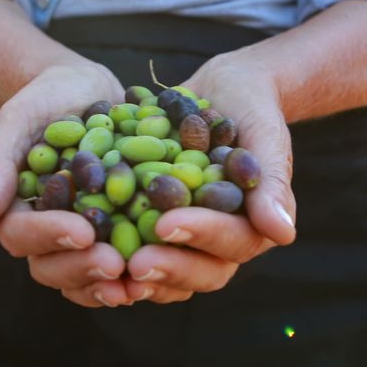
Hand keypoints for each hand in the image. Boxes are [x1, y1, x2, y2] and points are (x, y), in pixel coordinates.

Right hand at [0, 61, 133, 307]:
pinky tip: (163, 273)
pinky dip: (136, 274)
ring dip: (108, 284)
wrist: (82, 90)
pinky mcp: (110, 237)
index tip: (83, 231)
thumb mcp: (19, 118)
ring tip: (138, 280)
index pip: (21, 234)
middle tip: (115, 265)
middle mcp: (43, 233)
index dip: (50, 237)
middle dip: (82, 268)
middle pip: (51, 268)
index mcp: (13, 209)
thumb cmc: (44, 99)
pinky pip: (118, 267)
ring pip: (83, 277)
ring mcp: (78, 239)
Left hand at [124, 53, 296, 303]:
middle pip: (201, 272)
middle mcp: (221, 243)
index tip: (168, 223)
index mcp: (254, 226)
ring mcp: (188, 242)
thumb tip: (283, 233)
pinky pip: (136, 254)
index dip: (201, 235)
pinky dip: (113, 256)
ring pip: (168, 275)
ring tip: (105, 266)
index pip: (233, 241)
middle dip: (168, 267)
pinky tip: (83, 249)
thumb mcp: (264, 133)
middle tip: (134, 262)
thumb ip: (270, 181)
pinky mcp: (155, 232)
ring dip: (138, 275)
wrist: (221, 91)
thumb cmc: (252, 108)